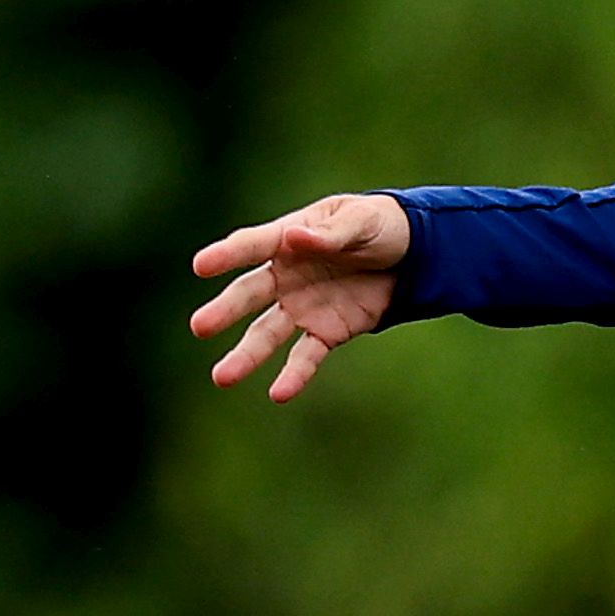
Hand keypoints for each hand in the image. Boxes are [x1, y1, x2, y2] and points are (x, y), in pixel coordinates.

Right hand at [190, 193, 411, 402]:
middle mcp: (286, 276)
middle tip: (200, 326)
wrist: (414, 255)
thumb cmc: (380, 226)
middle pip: (249, 294)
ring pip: (267, 333)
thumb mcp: (361, 220)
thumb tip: (295, 237)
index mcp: (289, 239)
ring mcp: (303, 306)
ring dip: (246, 355)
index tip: (201, 266)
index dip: (228, 254)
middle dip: (226, 310)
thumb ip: (331, 233)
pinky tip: (279, 394)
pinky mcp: (326, 330)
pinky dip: (294, 375)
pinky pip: (306, 356)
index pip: (253, 245)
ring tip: (222, 377)